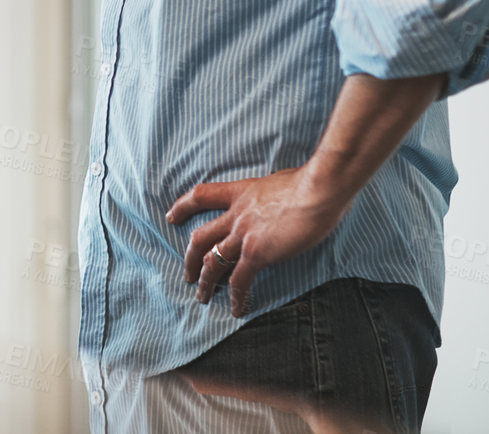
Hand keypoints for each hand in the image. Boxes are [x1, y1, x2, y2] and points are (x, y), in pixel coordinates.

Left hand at [165, 167, 347, 316]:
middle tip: (188, 274)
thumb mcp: (278, 179)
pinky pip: (240, 280)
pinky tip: (236, 309)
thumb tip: (279, 194)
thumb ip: (270, 192)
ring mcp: (243, 235)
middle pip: (200, 238)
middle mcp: (236, 215)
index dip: (183, 207)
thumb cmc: (309, 181)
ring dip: (206, 282)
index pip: (201, 196)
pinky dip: (236, 296)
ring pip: (213, 262)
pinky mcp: (257, 254)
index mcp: (240, 193)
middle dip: (190, 258)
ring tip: (202, 297)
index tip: (171, 217)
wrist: (318, 190)